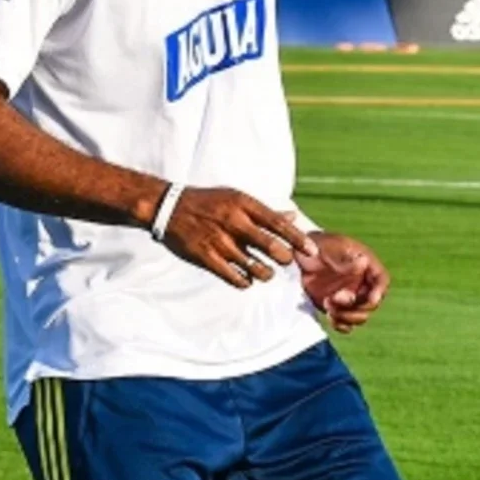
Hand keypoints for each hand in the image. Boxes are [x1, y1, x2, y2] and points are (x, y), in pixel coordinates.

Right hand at [160, 188, 317, 289]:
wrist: (168, 208)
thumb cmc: (207, 202)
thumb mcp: (236, 198)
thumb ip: (265, 211)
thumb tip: (293, 216)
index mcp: (243, 204)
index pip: (278, 223)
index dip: (297, 239)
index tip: (311, 251)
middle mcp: (233, 222)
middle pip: (271, 247)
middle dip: (284, 258)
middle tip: (285, 261)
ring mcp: (219, 241)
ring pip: (255, 267)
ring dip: (266, 274)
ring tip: (266, 272)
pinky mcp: (206, 258)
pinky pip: (235, 277)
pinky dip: (245, 281)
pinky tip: (247, 278)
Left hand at [296, 233, 389, 332]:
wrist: (300, 254)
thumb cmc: (318, 244)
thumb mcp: (331, 247)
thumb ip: (347, 260)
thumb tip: (364, 263)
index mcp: (366, 265)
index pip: (381, 280)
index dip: (379, 292)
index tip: (371, 299)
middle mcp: (362, 283)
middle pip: (372, 304)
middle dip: (356, 306)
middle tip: (336, 298)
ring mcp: (350, 297)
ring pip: (360, 316)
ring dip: (347, 316)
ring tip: (328, 304)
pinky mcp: (337, 308)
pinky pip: (346, 324)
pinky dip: (340, 325)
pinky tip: (329, 317)